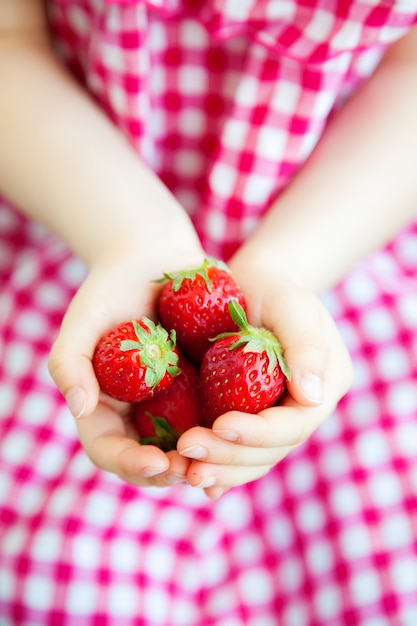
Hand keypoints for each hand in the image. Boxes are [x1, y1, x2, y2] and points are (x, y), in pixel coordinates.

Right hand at [48, 238, 203, 486]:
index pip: (108, 450)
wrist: (153, 257)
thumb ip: (69, 363)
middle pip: (147, 461)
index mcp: (102, 405)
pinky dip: (225, 432)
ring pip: (184, 448)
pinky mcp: (199, 388)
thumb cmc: (110, 287)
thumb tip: (80, 408)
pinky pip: (212, 418)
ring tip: (223, 457)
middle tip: (195, 470)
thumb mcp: (82, 319)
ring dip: (201, 461)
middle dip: (169, 473)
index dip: (129, 463)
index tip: (158, 461)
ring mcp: (169, 403)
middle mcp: (135, 412)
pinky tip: (246, 431)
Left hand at [177, 256, 353, 498]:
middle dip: (230, 455)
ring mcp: (277, 419)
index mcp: (325, 385)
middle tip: (188, 449)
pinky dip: (219, 470)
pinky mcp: (250, 420)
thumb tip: (313, 396)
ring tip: (185, 473)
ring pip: (254, 460)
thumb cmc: (272, 289)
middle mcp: (304, 410)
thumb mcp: (292, 305)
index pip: (296, 423)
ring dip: (221, 470)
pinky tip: (195, 480)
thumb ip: (305, 345)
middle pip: (272, 450)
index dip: (260, 432)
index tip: (221, 426)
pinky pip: (238, 453)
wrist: (251, 289)